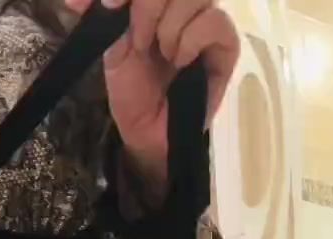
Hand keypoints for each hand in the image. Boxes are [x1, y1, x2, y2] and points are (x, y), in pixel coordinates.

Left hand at [66, 0, 239, 190]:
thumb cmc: (133, 91)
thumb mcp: (114, 47)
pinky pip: (213, 22)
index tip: (107, 3)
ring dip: (167, 23)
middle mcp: (185, 1)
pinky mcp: (225, 43)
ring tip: (157, 51)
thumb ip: (111, 13)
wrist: (148, 132)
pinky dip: (190, 39)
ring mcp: (208, 17)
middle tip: (133, 30)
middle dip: (147, 1)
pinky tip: (180, 60)